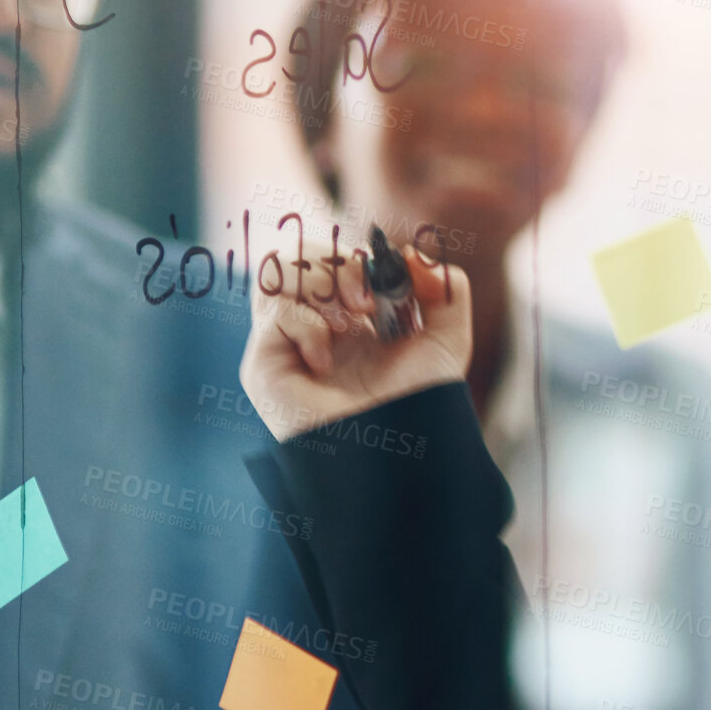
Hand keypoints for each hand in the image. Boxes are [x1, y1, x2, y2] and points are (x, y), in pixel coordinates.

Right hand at [241, 245, 472, 441]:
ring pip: (274, 269)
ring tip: (350, 318)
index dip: (369, 259)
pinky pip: (274, 313)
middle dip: (341, 262)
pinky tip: (327, 359)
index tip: (401, 282)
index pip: (340, 256)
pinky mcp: (264, 366)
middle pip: (302, 252)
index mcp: (352, 317)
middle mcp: (315, 325)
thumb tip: (414, 253)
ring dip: (319, 280)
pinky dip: (307, 323)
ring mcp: (286, 344)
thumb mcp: (447, 341)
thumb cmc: (417, 408)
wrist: (396, 458)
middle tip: (368, 300)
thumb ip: (445, 290)